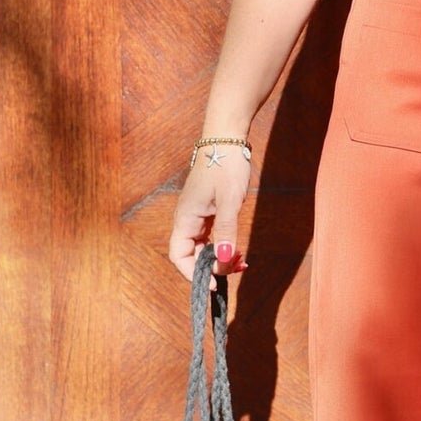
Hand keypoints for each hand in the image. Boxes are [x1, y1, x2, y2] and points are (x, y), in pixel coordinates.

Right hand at [167, 152, 250, 281]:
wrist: (226, 138)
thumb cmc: (225, 166)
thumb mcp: (229, 201)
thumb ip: (226, 231)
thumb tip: (224, 259)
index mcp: (185, 218)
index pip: (179, 256)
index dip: (194, 273)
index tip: (215, 282)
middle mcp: (187, 219)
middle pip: (192, 255)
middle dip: (213, 266)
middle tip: (238, 268)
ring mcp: (197, 215)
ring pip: (203, 247)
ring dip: (220, 257)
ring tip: (242, 261)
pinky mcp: (207, 210)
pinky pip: (210, 236)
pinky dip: (223, 245)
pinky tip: (237, 249)